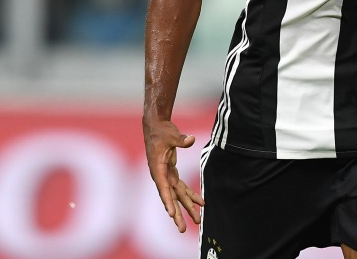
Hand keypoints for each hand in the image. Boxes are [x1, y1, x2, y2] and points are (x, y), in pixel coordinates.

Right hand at [143, 116, 202, 231]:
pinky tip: (201, 203)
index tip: (172, 214)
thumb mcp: (171, 134)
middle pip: (170, 198)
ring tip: (197, 221)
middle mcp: (160, 175)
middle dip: (177, 214)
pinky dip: (191, 195)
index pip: (163, 188)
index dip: (168, 201)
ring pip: (177, 195)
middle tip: (182, 229)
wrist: (155, 126)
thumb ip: (180, 139)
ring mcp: (166, 175)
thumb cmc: (161, 130)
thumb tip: (190, 139)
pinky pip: (181, 187)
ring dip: (187, 207)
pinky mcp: (171, 173)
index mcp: (157, 169)